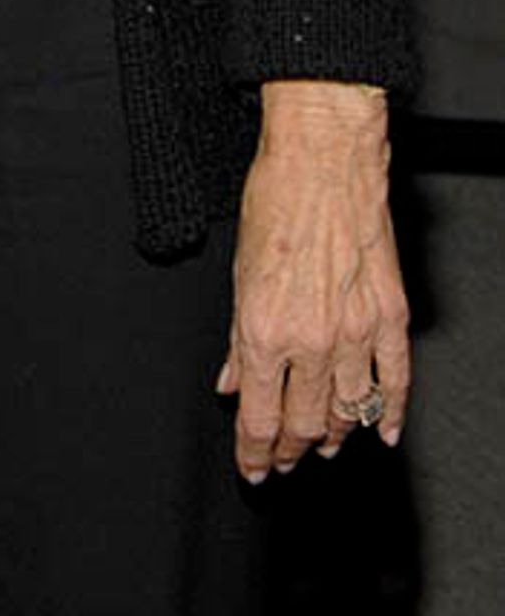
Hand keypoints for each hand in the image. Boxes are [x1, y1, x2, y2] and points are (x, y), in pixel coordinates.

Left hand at [218, 80, 409, 481]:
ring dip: (333, 435)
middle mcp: (313, 340)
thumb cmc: (275, 200)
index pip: (261, 419)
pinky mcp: (390, 315)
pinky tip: (381, 431)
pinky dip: (390, 413)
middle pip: (304, 424)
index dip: (255, 454)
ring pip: (348, 410)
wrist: (323, 159)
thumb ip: (238, 340)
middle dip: (290, 449)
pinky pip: (396, 381)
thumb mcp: (237, 274)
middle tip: (283, 459)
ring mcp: (357, 331)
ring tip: (321, 443)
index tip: (252, 468)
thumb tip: (232, 382)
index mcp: (266, 331)